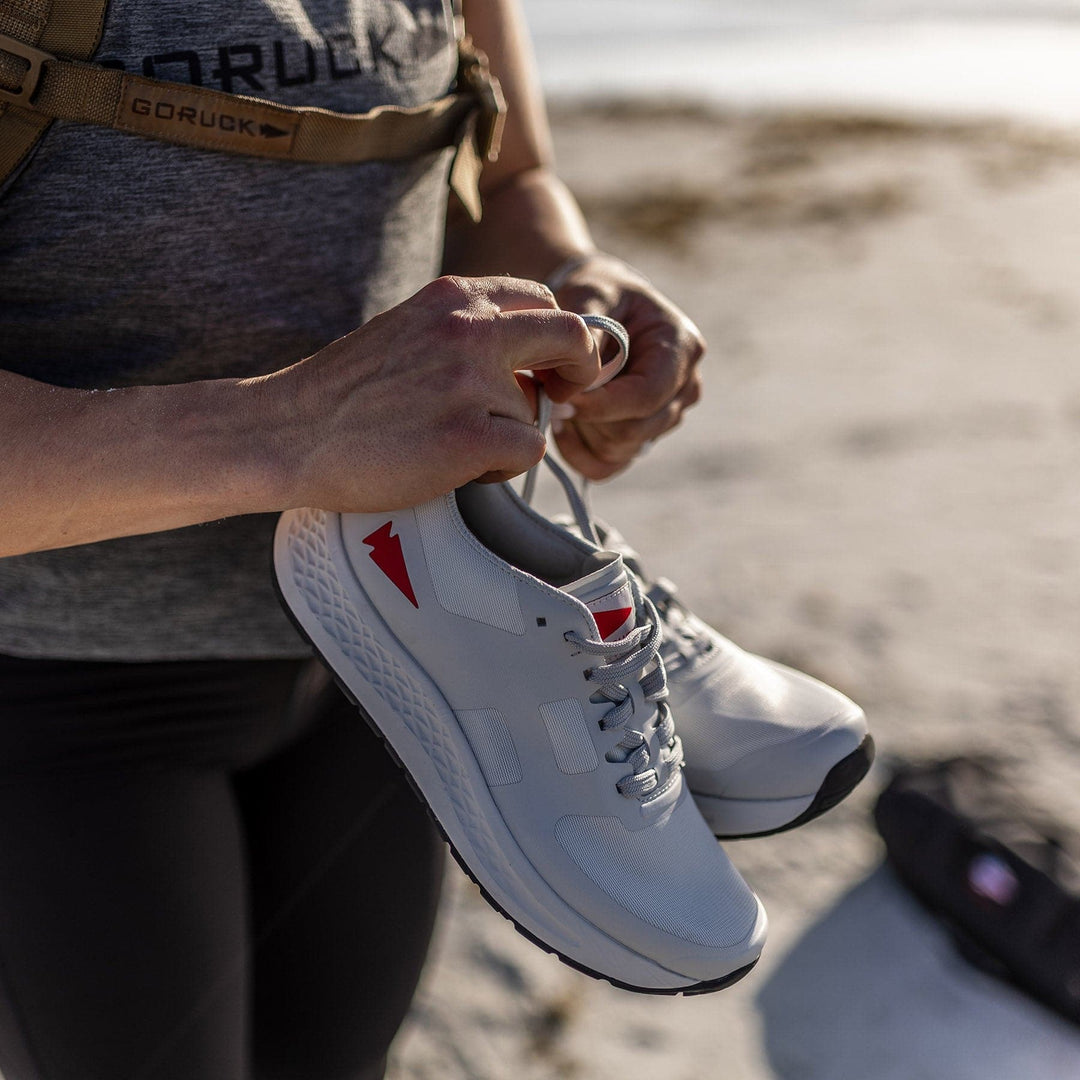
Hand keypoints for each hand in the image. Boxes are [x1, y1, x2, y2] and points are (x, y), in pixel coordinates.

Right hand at [262, 275, 600, 511]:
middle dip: (580, 368)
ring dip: (511, 433)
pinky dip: (504, 467)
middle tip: (567, 393)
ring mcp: (470, 381)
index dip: (556, 334)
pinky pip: (529, 449)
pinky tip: (461, 467)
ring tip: (456, 443)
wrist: (285, 432)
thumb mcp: (406, 332)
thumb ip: (462, 333)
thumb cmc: (340, 394)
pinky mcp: (469, 435)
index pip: (540, 298)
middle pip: (571, 336)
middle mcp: (468, 328)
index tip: (553, 362)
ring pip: (538, 409)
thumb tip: (524, 361)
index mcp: (452, 297)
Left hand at [546, 252, 704, 479]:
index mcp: (682, 348)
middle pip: (636, 430)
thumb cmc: (597, 293)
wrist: (599, 304)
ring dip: (582, 430)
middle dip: (588, 418)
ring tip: (559, 399)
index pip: (648, 395)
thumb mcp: (591, 295)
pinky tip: (562, 426)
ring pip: (620, 449)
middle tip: (551, 394)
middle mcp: (684, 387)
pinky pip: (608, 466)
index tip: (562, 396)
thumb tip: (579, 376)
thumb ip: (586, 331)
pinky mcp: (641, 438)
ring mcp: (666, 416)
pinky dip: (579, 452)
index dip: (603, 404)